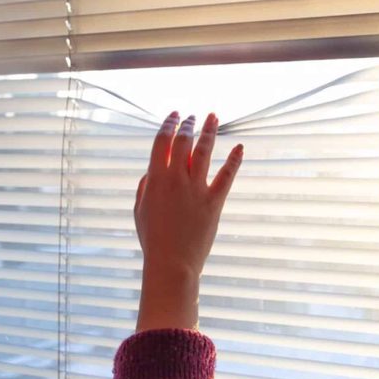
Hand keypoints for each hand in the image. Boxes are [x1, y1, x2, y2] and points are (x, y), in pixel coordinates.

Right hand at [135, 111, 243, 276]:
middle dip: (188, 125)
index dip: (168, 125)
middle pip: (184, 142)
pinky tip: (239, 146)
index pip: (162, 142)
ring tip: (213, 117)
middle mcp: (176, 179)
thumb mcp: (139, 210)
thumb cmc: (152, 239)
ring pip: (205, 151)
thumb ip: (145, 186)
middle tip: (192, 116)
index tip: (174, 115)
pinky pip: (227, 176)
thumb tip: (152, 170)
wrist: (171, 263)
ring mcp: (197, 189)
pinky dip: (234, 160)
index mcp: (155, 179)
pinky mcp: (214, 201)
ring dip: (209, 131)